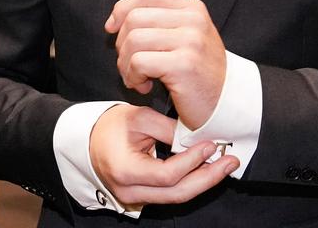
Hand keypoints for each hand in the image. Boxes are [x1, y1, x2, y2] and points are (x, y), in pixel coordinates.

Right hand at [89, 104, 237, 208]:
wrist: (88, 141)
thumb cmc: (110, 127)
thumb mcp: (138, 118)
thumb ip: (168, 129)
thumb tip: (197, 138)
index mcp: (126, 171)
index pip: (167, 174)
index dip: (192, 161)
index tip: (211, 146)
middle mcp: (130, 191)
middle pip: (177, 193)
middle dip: (207, 178)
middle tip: (230, 162)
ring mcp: (136, 198)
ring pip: (176, 197)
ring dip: (203, 181)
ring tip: (224, 165)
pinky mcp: (143, 197)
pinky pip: (171, 194)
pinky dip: (190, 182)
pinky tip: (206, 169)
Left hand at [105, 0, 225, 127]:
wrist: (226, 102)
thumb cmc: (199, 73)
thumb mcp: (185, 37)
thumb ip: (159, 21)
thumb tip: (116, 18)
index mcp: (192, 8)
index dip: (122, 8)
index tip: (112, 28)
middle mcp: (193, 19)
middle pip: (134, 18)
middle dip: (122, 45)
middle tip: (131, 65)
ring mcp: (190, 40)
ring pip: (133, 40)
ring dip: (126, 65)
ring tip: (137, 78)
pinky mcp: (184, 64)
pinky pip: (139, 63)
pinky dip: (133, 77)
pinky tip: (146, 86)